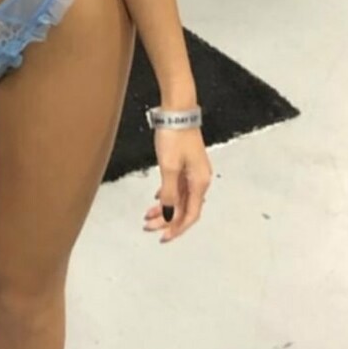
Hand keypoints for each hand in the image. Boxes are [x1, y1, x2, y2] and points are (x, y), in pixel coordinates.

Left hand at [143, 127, 211, 244]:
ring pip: (180, 198)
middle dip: (167, 220)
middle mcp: (200, 180)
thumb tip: (169, 215)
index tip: (163, 237)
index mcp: (200, 182)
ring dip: (165, 209)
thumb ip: (169, 194)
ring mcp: (193, 172)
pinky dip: (167, 196)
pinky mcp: (186, 164)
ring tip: (148, 215)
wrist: (177, 111)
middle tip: (149, 227)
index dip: (177, 228)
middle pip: (185, 209)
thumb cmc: (175, 136)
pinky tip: (157, 198)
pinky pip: (178, 187)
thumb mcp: (168, 168)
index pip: (191, 214)